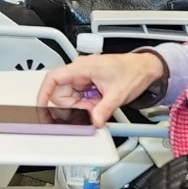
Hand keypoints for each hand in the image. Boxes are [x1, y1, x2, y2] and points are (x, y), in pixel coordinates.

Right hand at [35, 50, 165, 121]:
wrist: (146, 68)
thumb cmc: (133, 71)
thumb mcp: (118, 94)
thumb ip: (103, 110)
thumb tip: (93, 121)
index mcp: (83, 67)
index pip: (54, 78)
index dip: (44, 93)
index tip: (41, 106)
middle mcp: (80, 71)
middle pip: (61, 92)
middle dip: (73, 106)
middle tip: (91, 110)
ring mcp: (84, 77)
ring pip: (70, 97)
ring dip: (81, 106)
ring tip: (99, 104)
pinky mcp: (88, 83)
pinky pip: (79, 97)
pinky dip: (87, 104)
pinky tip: (99, 102)